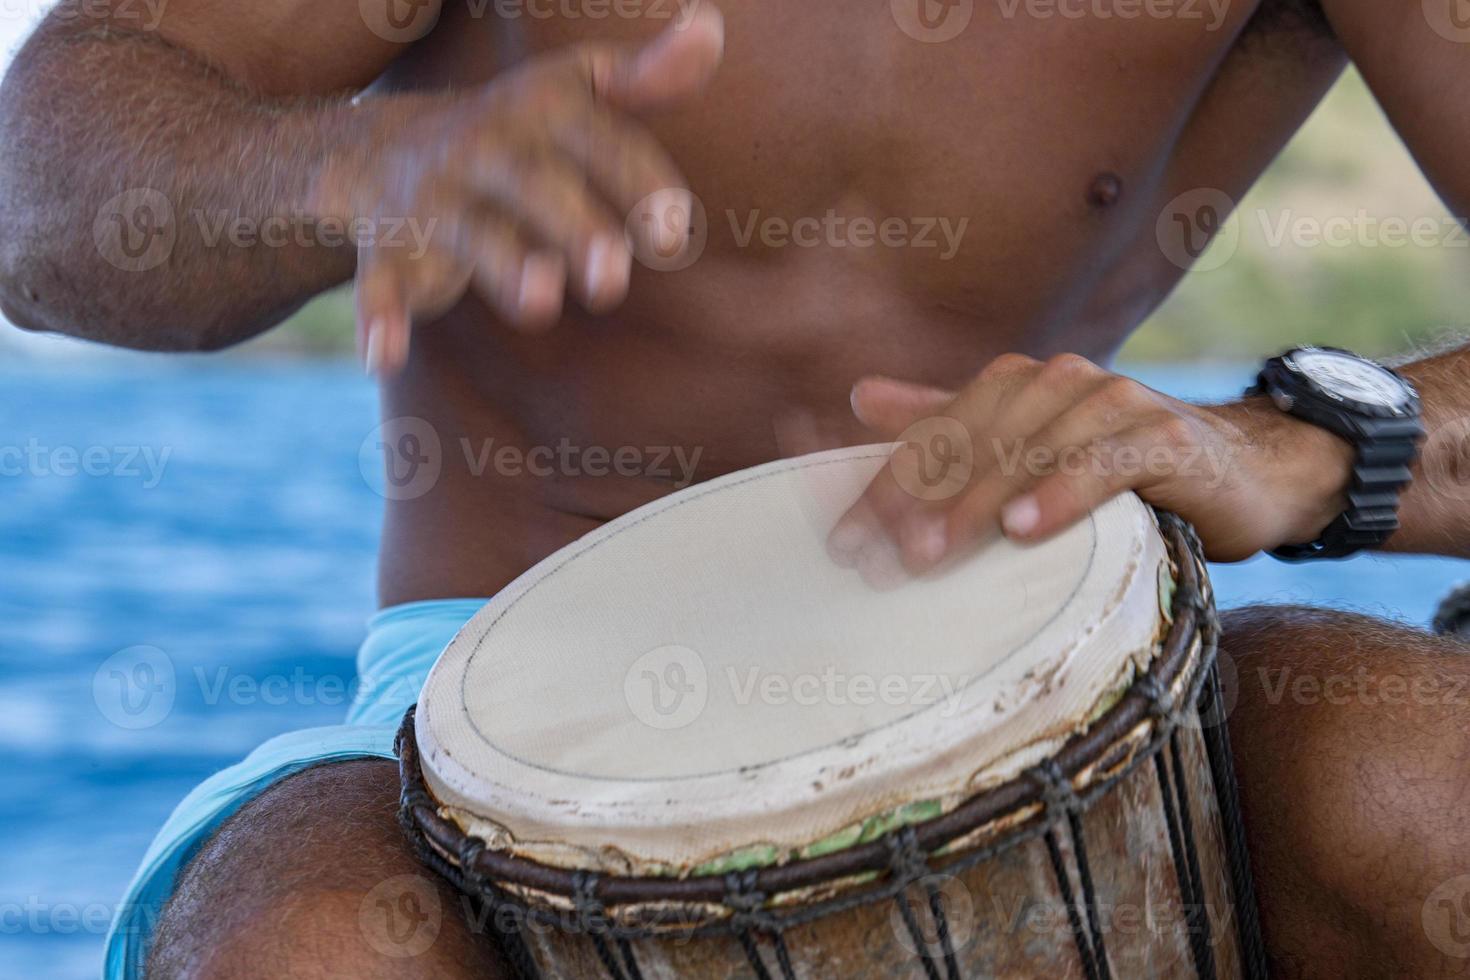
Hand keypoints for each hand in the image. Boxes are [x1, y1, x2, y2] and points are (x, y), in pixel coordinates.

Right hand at [310, 5, 724, 373]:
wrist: (375, 149)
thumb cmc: (513, 131)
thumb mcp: (574, 93)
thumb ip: (645, 78)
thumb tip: (709, 29)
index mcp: (542, 108)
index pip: (602, 139)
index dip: (639, 183)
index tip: (673, 233)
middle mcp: (487, 147)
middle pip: (536, 184)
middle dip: (575, 227)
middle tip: (613, 281)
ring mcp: (435, 199)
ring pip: (470, 233)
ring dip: (503, 266)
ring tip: (540, 304)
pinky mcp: (389, 246)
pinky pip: (379, 281)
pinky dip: (378, 317)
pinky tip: (386, 356)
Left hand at [829, 354, 1356, 570]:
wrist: (1243, 469)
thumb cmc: (1120, 465)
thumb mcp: (1028, 443)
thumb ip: (947, 419)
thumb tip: (857, 396)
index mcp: (1017, 382)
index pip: (936, 434)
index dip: (886, 487)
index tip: (846, 543)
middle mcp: (1059, 381)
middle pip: (972, 442)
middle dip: (917, 503)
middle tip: (877, 560)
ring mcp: (1114, 402)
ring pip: (1028, 453)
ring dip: (976, 504)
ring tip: (930, 554)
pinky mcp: (1165, 435)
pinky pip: (1104, 465)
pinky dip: (1062, 494)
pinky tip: (1024, 530)